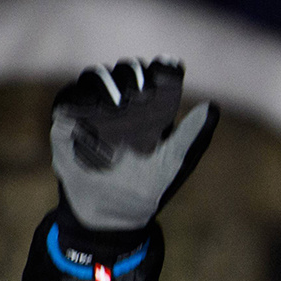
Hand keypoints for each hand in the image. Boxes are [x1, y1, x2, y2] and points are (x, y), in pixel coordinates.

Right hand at [51, 57, 219, 230]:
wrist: (112, 213)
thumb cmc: (150, 187)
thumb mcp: (175, 163)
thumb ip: (193, 135)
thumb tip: (212, 107)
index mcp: (152, 108)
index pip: (156, 75)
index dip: (163, 69)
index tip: (170, 67)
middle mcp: (123, 103)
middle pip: (126, 71)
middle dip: (133, 74)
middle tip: (140, 90)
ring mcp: (94, 110)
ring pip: (96, 78)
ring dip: (106, 83)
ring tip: (117, 103)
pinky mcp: (68, 122)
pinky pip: (67, 98)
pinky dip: (77, 97)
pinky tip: (92, 109)